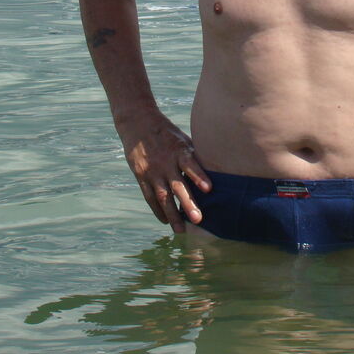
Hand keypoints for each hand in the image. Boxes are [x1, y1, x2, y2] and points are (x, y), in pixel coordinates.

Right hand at [120, 116, 210, 233]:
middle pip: (177, 186)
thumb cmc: (167, 132)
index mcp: (178, 150)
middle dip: (188, 204)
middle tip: (199, 220)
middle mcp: (165, 162)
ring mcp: (152, 171)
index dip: (199, 176)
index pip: (190, 164)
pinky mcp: (141, 176)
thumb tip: (216, 170)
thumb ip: (195, 156)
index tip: (209, 188)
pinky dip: (157, 210)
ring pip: (162, 196)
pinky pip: (149, 197)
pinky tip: (166, 221)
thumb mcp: (183, 139)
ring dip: (172, 214)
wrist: (137, 122)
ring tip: (181, 230)